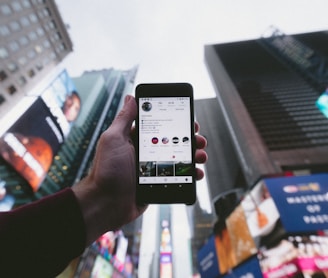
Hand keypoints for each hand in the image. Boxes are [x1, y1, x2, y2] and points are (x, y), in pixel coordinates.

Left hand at [73, 95, 206, 244]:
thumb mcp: (113, 139)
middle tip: (199, 139)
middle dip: (190, 139)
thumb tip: (131, 97)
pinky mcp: (159, 183)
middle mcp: (147, 152)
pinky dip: (190, 175)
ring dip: (194, 155)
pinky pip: (179, 177)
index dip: (176, 122)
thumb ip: (124, 119)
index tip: (189, 119)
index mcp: (137, 140)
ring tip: (200, 156)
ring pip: (180, 159)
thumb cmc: (106, 171)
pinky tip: (196, 173)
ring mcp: (154, 168)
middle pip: (174, 142)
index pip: (161, 126)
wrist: (106, 204)